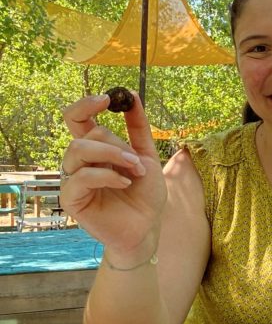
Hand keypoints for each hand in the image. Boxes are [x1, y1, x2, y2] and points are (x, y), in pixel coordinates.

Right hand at [60, 93, 166, 254]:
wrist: (147, 227)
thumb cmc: (145, 195)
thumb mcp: (147, 156)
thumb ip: (138, 128)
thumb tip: (133, 96)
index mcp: (96, 148)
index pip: (77, 118)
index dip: (87, 104)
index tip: (107, 99)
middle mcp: (80, 161)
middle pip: (86, 134)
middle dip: (117, 144)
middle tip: (137, 161)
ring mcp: (73, 179)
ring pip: (79, 150)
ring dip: (113, 156)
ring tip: (135, 172)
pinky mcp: (71, 198)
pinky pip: (81, 176)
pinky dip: (107, 176)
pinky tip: (125, 184)